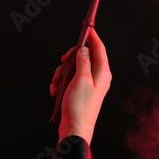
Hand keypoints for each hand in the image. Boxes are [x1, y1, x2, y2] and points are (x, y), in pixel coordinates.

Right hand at [50, 28, 111, 144]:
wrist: (75, 129)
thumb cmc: (80, 107)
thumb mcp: (80, 79)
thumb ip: (82, 61)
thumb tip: (84, 49)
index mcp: (102, 71)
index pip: (99, 48)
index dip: (92, 37)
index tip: (87, 29)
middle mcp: (98, 76)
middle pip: (84, 56)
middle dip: (69, 59)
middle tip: (62, 62)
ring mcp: (90, 83)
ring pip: (74, 68)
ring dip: (62, 73)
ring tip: (57, 84)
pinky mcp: (81, 90)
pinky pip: (70, 79)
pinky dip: (61, 82)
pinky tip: (56, 91)